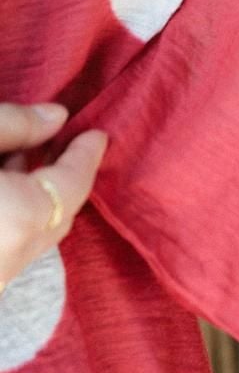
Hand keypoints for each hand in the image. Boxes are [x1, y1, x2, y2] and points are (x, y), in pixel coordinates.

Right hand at [0, 103, 107, 294]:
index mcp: (21, 218)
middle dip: (67, 177)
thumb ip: (14, 125)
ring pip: (35, 232)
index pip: (72, 183)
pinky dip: (18, 214)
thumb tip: (56, 117)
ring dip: (39, 196)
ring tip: (29, 156)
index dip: (85, 155)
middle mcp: (16, 255)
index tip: (97, 135)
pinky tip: (5, 187)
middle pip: (59, 213)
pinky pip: (13, 243)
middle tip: (68, 143)